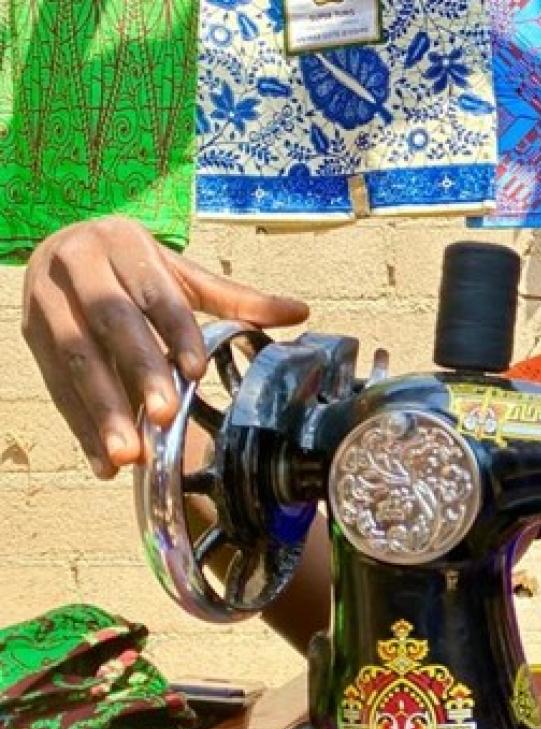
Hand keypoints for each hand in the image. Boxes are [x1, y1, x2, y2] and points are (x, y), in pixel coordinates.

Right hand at [21, 216, 308, 477]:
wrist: (59, 245)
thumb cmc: (133, 266)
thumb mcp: (180, 274)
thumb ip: (235, 298)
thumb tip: (299, 312)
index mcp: (123, 245)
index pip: (154, 292)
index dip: (175, 331)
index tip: (196, 372)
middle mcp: (78, 267)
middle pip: (110, 323)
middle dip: (138, 371)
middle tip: (165, 415)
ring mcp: (46, 302)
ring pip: (75, 359)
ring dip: (102, 410)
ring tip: (130, 452)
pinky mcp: (30, 336)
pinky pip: (55, 387)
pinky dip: (80, 428)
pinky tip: (104, 462)